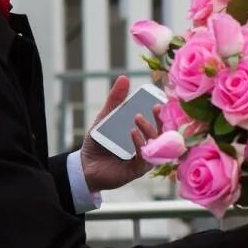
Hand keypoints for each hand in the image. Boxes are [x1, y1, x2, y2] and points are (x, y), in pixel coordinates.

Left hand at [79, 76, 161, 191]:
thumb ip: (115, 100)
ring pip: (156, 145)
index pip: (159, 124)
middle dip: (160, 120)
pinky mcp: (137, 170)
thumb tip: (124, 77)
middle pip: (162, 134)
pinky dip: (140, 143)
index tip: (159, 102)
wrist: (85, 165)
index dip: (162, 114)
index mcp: (143, 135)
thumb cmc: (98, 143)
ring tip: (137, 118)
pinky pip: (145, 157)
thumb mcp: (105, 118)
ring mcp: (144, 159)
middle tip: (154, 108)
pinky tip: (133, 133)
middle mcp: (147, 147)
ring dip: (149, 130)